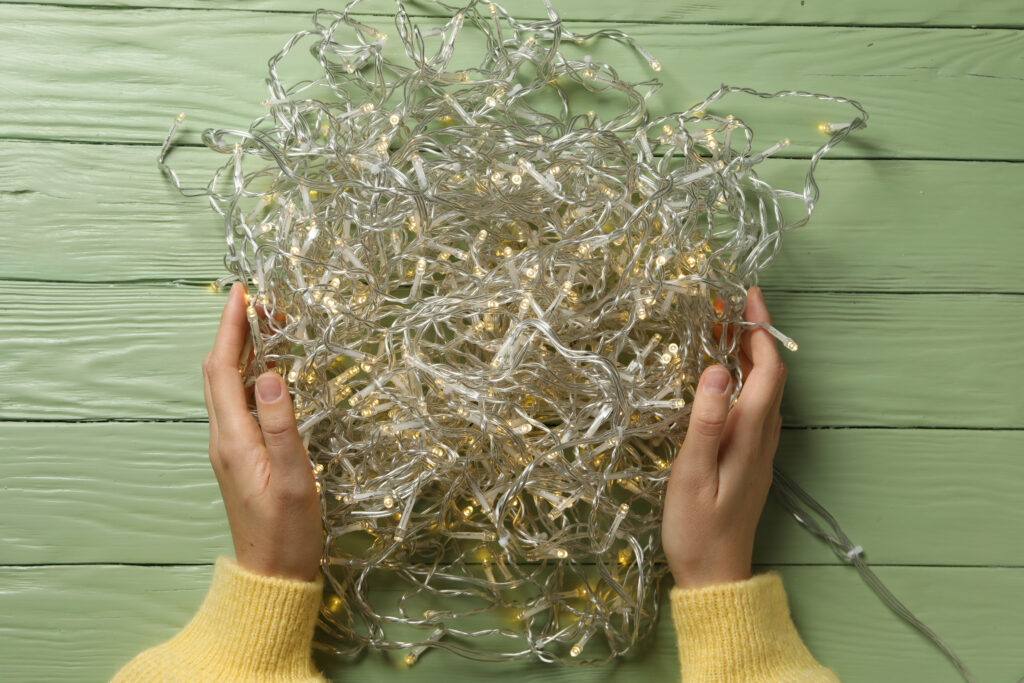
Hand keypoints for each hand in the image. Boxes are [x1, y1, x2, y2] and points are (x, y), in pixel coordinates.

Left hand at [201, 282, 323, 581]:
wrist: (272, 574)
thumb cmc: (288, 531)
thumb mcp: (294, 478)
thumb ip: (281, 425)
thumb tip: (269, 372)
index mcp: (233, 438)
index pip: (222, 369)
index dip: (230, 328)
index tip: (241, 293)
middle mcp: (223, 438)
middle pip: (218, 372)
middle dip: (235, 332)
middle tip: (262, 304)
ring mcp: (229, 448)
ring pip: (226, 387)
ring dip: (240, 352)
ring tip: (268, 328)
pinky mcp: (239, 456)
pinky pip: (236, 403)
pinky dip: (247, 376)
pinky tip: (268, 373)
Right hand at [661, 285, 786, 589]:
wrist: (715, 579)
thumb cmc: (697, 530)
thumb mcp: (693, 475)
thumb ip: (707, 422)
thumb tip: (720, 370)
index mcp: (751, 438)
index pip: (768, 372)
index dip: (761, 331)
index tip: (747, 296)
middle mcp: (762, 440)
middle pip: (771, 377)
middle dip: (755, 336)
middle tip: (730, 306)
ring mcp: (759, 453)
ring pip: (764, 392)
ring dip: (751, 357)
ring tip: (723, 331)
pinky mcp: (749, 463)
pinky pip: (755, 409)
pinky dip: (745, 381)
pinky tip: (725, 379)